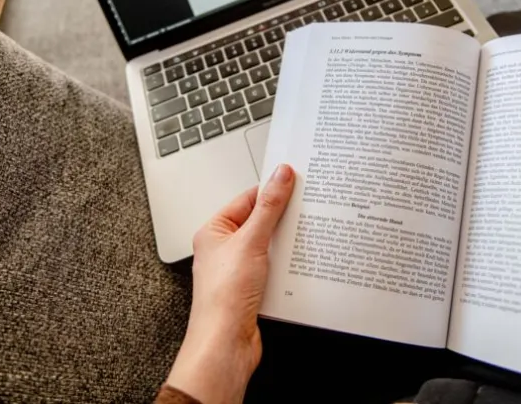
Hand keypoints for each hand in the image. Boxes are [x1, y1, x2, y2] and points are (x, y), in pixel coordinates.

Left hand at [165, 164, 295, 403]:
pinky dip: (287, 265)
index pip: (247, 199)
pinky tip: (299, 264)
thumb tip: (280, 176)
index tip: (295, 182)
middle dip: (283, 219)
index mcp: (214, 231)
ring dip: (286, 244)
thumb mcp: (251, 241)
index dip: (272, 190)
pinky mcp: (252, 288)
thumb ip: (269, 207)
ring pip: (270, 246)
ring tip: (305, 236)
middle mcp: (224, 249)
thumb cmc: (223, 298)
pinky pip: (275, 267)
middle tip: (306, 208)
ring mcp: (239, 269)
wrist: (226, 343)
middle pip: (261, 222)